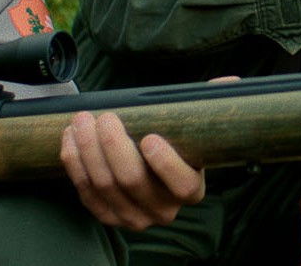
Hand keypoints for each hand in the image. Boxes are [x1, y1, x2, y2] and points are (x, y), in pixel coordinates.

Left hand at [60, 112, 204, 230]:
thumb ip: (210, 104)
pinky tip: (70, 138)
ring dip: (88, 150)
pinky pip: (86, 193)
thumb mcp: (194, 124)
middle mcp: (163, 210)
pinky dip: (75, 164)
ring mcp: (133, 217)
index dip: (166, 165)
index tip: (150, 138)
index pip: (182, 186)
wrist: (149, 165)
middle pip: (132, 182)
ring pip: (104, 186)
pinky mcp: (107, 215)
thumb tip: (230, 83)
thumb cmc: (173, 140)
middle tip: (104, 117)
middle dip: (113, 146)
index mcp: (190, 189)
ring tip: (82, 121)